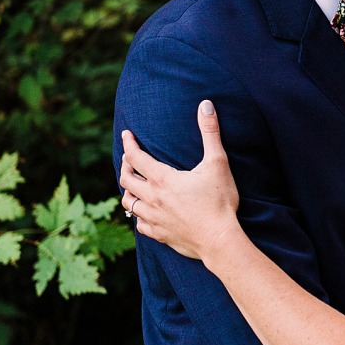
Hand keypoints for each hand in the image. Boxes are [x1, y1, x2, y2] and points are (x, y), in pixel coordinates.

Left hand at [119, 104, 240, 260]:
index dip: (129, 143)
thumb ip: (210, 132)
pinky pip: (140, 226)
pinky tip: (144, 214)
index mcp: (162, 179)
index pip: (135, 157)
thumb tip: (206, 104)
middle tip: (129, 159)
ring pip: (129, 203)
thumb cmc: (220, 201)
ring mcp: (154, 219)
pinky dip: (139, 217)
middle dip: (125, 166)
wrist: (220, 240)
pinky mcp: (160, 235)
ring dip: (129, 192)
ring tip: (134, 186)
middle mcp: (152, 199)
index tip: (126, 134)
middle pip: (126, 180)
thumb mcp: (218, 162)